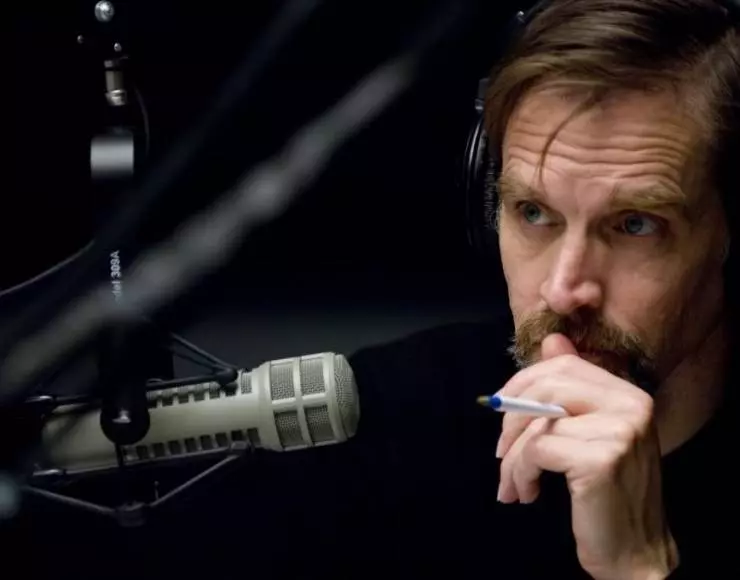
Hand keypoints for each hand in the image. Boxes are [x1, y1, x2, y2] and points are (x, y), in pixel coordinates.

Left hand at [495, 334, 678, 579]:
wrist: (634, 551)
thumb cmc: (605, 493)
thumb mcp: (589, 434)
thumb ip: (570, 389)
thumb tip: (552, 340)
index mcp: (628, 394)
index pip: (562, 366)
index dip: (522, 384)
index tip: (501, 409)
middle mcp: (631, 405)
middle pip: (547, 385)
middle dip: (511, 416)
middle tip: (500, 450)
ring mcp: (620, 430)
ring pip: (538, 422)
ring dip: (513, 457)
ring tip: (512, 484)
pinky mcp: (602, 458)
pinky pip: (537, 450)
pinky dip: (521, 472)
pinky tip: (528, 493)